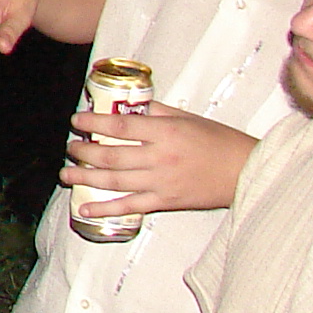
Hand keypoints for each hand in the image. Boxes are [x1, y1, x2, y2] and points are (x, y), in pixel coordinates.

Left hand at [61, 106, 252, 218]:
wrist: (247, 172)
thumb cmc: (220, 141)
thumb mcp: (188, 118)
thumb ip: (157, 111)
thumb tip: (128, 103)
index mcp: (166, 133)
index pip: (120, 127)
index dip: (94, 123)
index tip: (76, 120)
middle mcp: (160, 158)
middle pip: (111, 156)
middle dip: (84, 152)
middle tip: (70, 147)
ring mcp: (161, 183)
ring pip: (115, 181)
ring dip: (86, 178)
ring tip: (66, 174)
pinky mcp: (166, 202)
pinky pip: (130, 206)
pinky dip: (106, 208)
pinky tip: (85, 208)